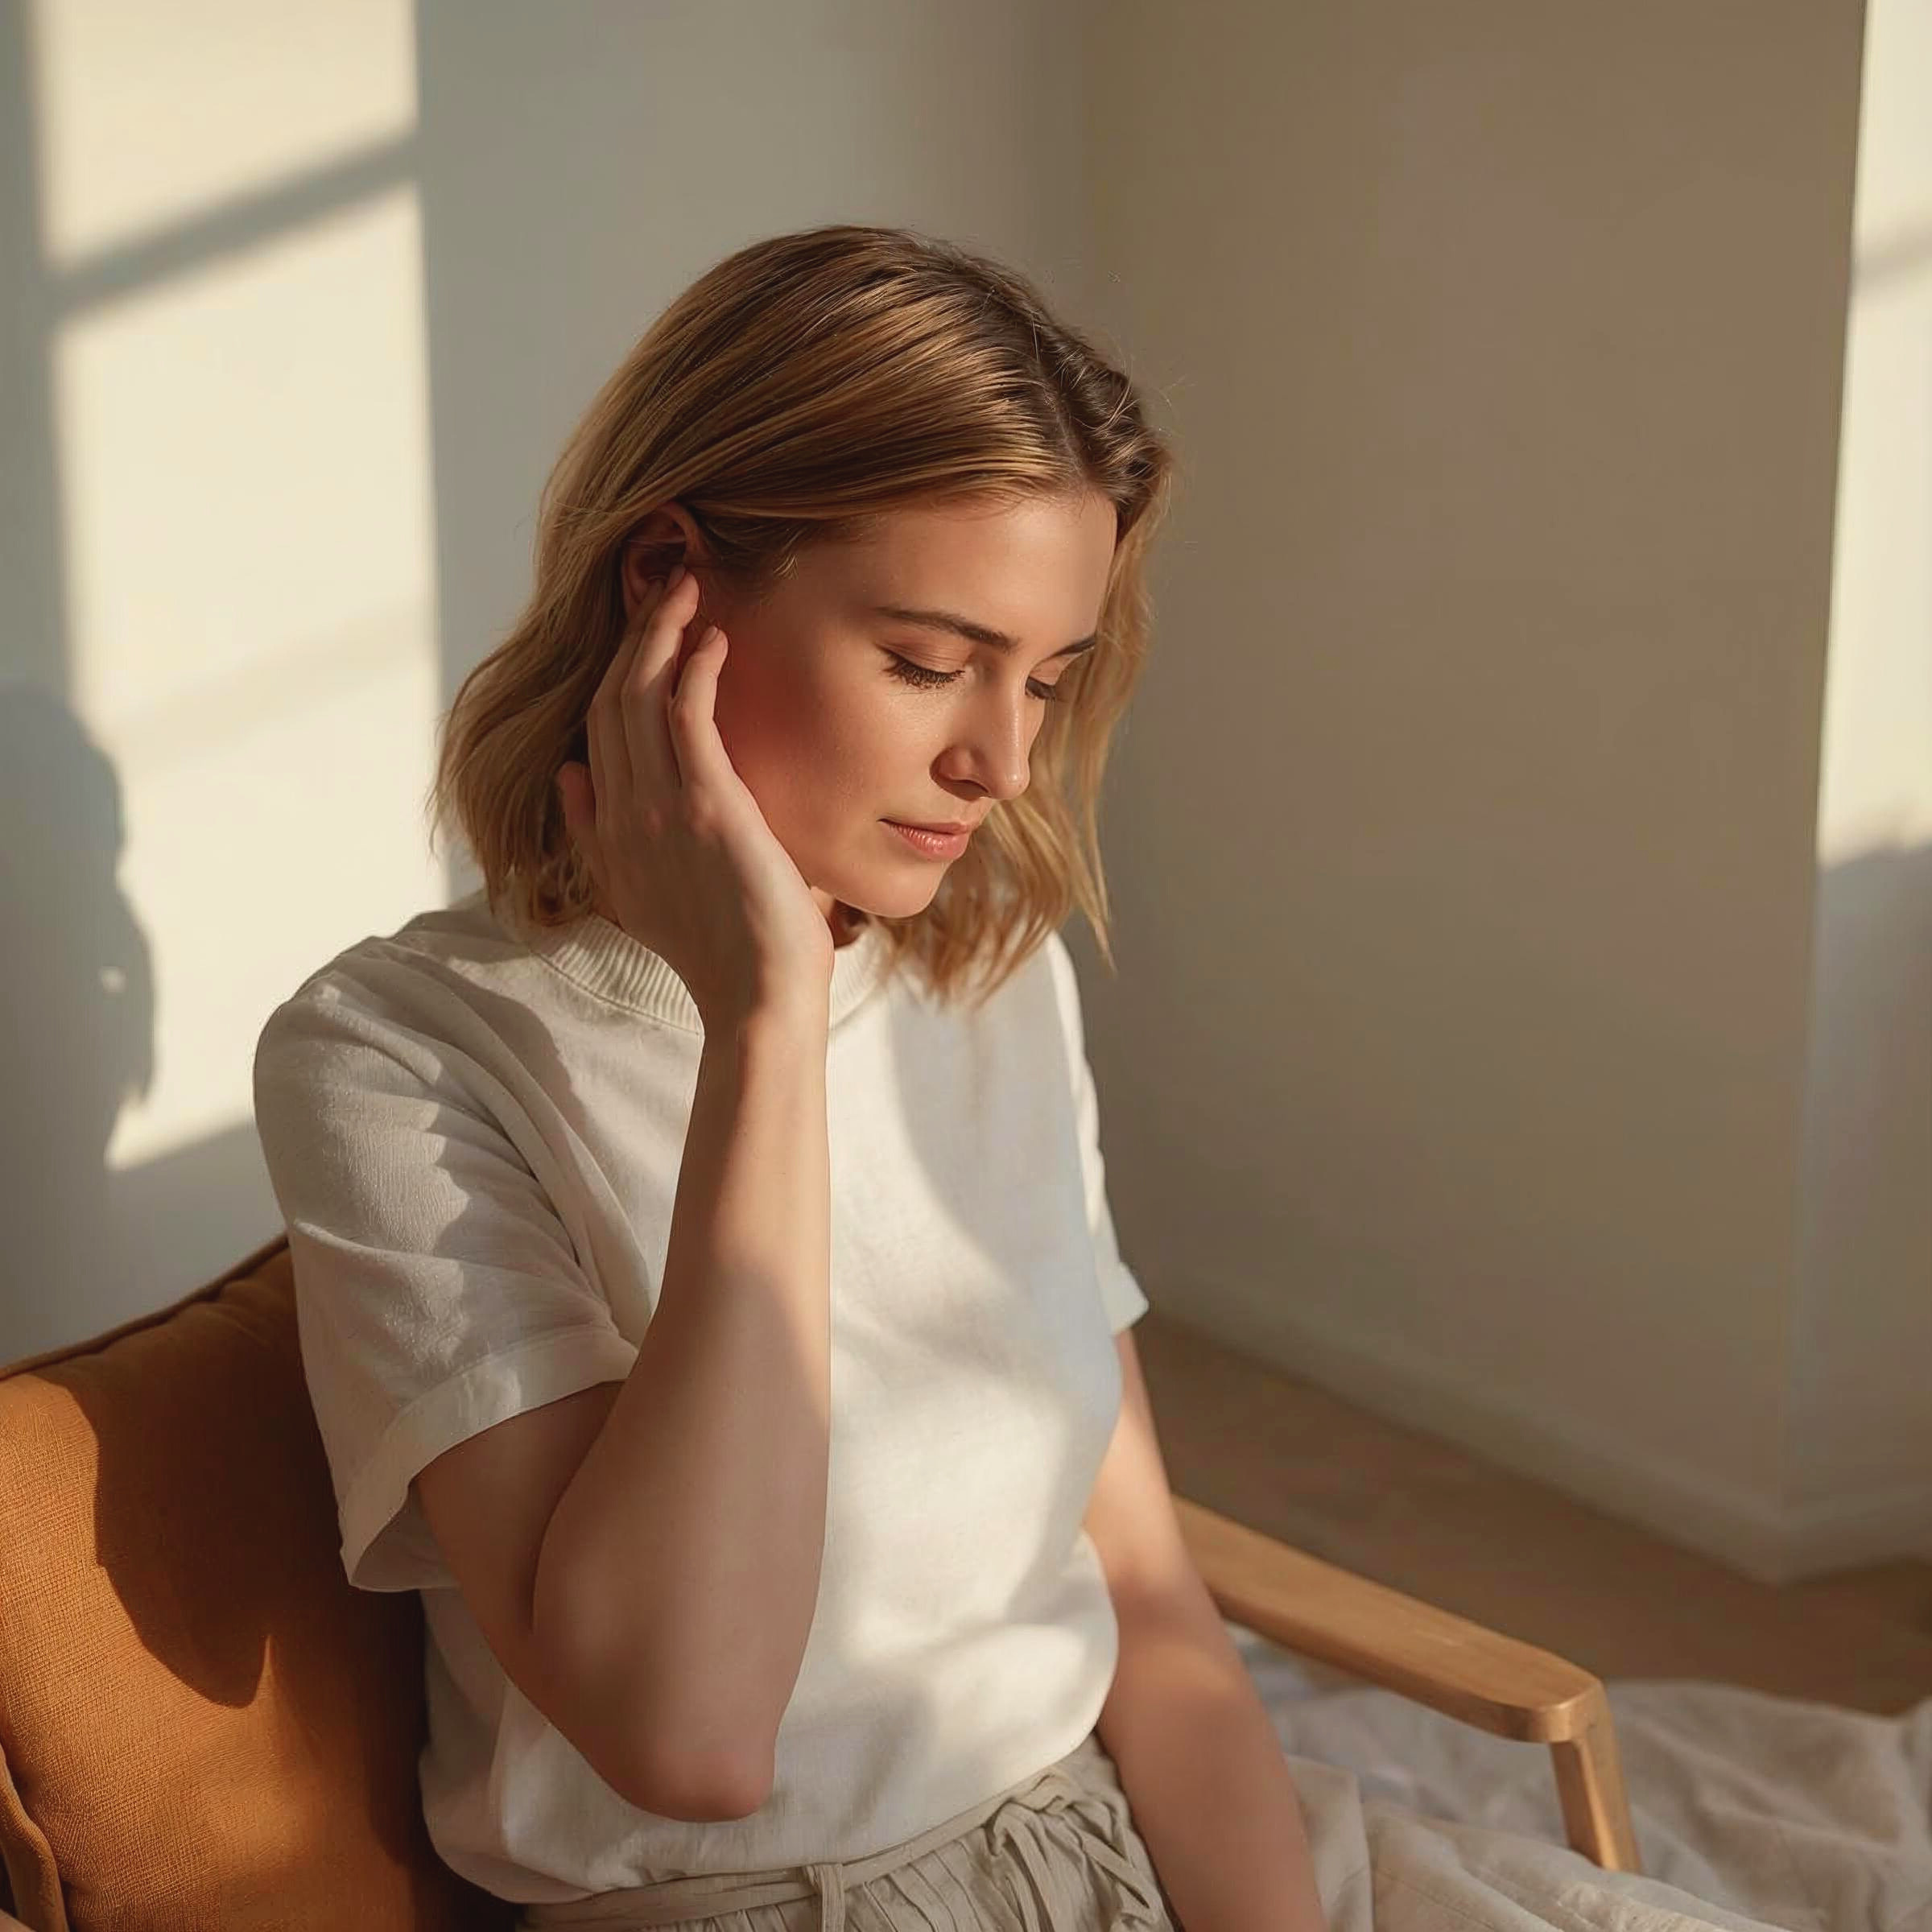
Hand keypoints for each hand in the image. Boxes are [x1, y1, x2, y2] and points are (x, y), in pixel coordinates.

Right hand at [556, 566, 834, 1028]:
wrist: (756, 1000)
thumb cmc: (722, 952)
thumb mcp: (640, 894)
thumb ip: (598, 834)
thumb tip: (570, 772)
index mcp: (608, 833)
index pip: (597, 728)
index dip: (614, 669)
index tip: (641, 629)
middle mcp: (624, 813)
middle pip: (611, 698)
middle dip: (633, 634)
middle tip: (662, 585)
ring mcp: (661, 808)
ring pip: (640, 696)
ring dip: (659, 633)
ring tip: (684, 587)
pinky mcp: (708, 805)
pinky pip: (687, 714)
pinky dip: (694, 667)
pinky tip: (712, 637)